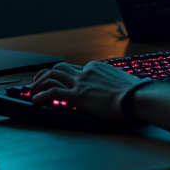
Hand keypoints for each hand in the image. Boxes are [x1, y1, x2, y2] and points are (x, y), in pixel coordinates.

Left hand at [30, 61, 144, 120]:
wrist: (136, 97)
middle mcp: (86, 71)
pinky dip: (41, 96)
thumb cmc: (135, 93)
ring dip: (39, 83)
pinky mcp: (77, 96)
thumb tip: (121, 91)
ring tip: (33, 91)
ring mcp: (81, 82)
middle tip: (38, 81)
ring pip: (52, 76)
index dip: (66, 77)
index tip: (62, 83)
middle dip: (46, 74)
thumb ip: (115, 84)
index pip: (76, 69)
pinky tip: (36, 101)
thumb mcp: (123, 83)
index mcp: (97, 67)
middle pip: (60, 68)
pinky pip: (52, 93)